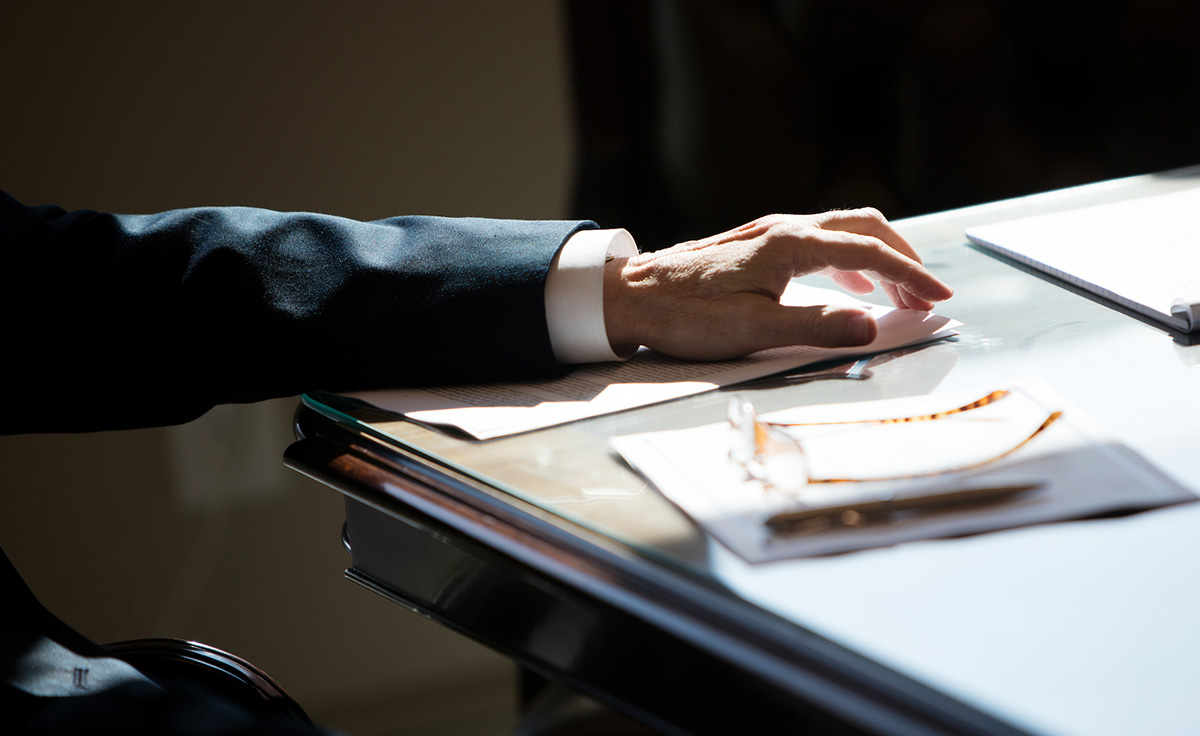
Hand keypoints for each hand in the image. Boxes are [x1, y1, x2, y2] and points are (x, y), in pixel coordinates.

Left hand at [603, 209, 953, 359]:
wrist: (630, 298)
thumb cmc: (686, 316)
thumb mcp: (753, 330)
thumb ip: (815, 328)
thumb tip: (871, 328)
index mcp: (790, 244)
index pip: (870, 251)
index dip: (912, 275)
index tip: (942, 298)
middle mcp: (784, 228)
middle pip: (865, 227)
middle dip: (904, 259)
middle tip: (927, 299)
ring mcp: (770, 233)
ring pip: (844, 231)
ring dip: (879, 259)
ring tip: (898, 298)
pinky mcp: (758, 246)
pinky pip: (821, 242)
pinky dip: (851, 260)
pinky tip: (852, 288)